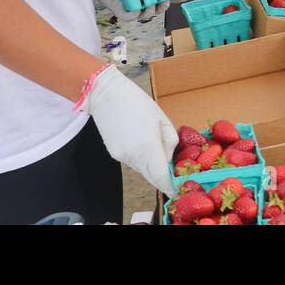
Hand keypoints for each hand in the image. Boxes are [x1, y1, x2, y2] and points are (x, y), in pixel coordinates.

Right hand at [80, 65, 177, 195]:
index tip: (177, 189)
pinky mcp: (114, 154)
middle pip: (151, 176)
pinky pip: (132, 162)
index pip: (160, 176)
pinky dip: (140, 158)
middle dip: (162, 178)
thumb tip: (169, 159)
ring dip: (151, 165)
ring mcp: (122, 156)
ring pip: (142, 169)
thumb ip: (169, 142)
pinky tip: (139, 141)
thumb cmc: (138, 102)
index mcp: (148, 144)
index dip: (169, 185)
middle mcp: (133, 155)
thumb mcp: (162, 119)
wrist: (107, 95)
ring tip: (153, 144)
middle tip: (172, 176)